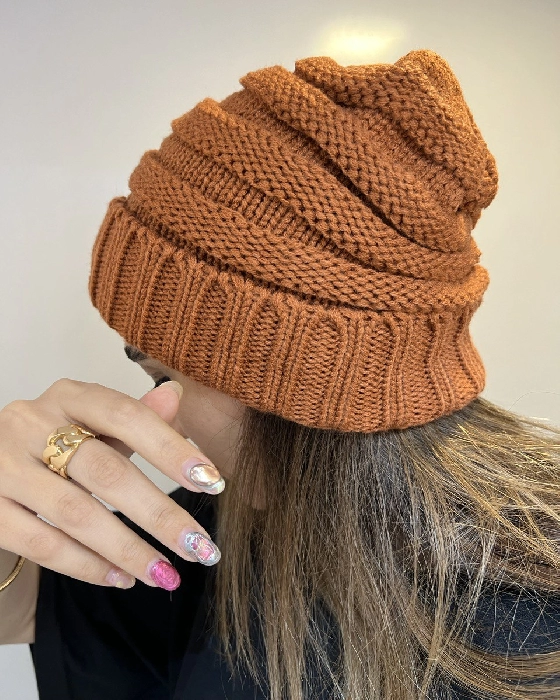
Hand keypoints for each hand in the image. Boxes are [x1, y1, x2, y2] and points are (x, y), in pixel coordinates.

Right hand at [0, 379, 223, 590]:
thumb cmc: (55, 443)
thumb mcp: (94, 424)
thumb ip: (135, 416)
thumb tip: (176, 394)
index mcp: (68, 395)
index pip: (127, 416)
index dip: (172, 449)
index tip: (213, 482)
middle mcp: (30, 422)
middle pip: (106, 471)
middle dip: (159, 514)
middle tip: (199, 547)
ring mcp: (2, 464)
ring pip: (75, 513)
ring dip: (127, 550)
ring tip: (166, 574)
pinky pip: (41, 544)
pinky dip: (86, 566)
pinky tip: (121, 578)